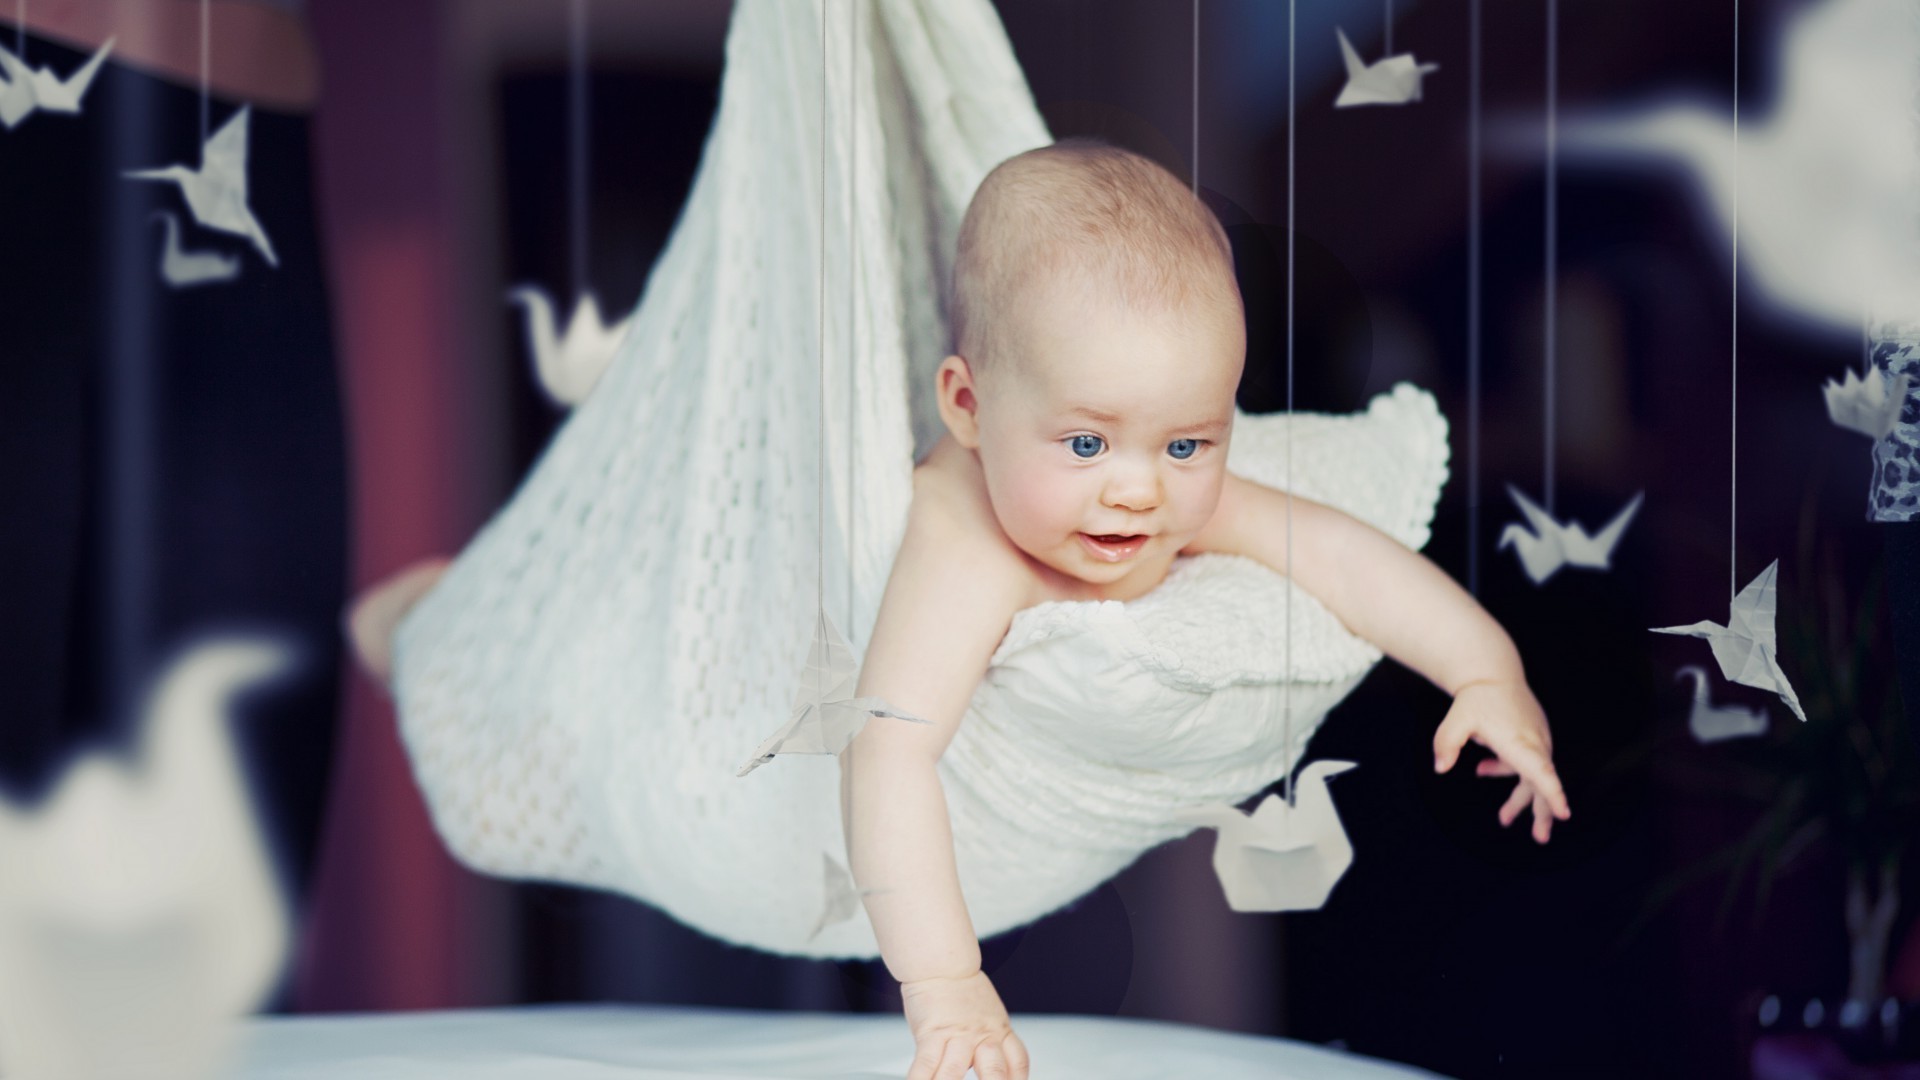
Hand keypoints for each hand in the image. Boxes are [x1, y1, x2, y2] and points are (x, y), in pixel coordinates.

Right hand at [899, 969, 1028, 1079]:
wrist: (940, 964)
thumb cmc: (960, 989)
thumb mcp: (987, 1014)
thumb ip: (988, 1040)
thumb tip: (981, 1064)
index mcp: (999, 1031)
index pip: (1018, 1063)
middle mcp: (981, 1036)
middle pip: (995, 1071)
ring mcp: (956, 1036)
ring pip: (955, 1072)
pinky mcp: (931, 1033)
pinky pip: (925, 1064)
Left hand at [1432, 678, 1570, 843]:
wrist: (1493, 673)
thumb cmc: (1477, 696)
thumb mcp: (1457, 717)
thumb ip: (1446, 742)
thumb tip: (1440, 767)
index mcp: (1520, 742)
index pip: (1541, 771)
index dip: (1553, 793)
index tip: (1563, 814)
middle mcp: (1534, 743)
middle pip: (1543, 783)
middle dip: (1543, 811)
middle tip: (1540, 838)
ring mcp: (1536, 741)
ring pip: (1534, 777)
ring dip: (1520, 799)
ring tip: (1504, 819)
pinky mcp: (1533, 739)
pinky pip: (1524, 763)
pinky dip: (1505, 770)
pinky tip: (1482, 769)